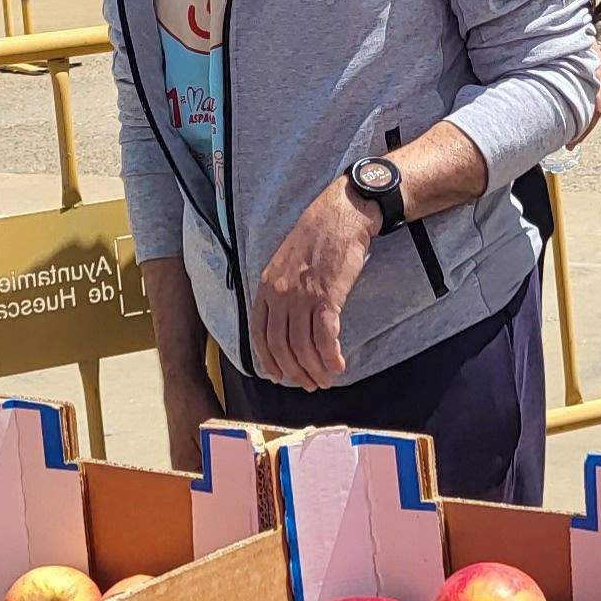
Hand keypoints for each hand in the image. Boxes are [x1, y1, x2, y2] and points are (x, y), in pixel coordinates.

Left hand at [251, 181, 379, 390]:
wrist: (340, 216)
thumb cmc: (316, 238)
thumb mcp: (285, 263)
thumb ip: (280, 291)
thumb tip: (285, 321)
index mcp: (266, 287)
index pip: (259, 334)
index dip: (268, 360)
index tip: (278, 376)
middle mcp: (279, 294)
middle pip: (281, 346)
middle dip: (294, 371)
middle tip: (308, 384)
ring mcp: (302, 297)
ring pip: (303, 346)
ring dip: (314, 369)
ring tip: (326, 380)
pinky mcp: (327, 297)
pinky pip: (325, 337)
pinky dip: (331, 357)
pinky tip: (338, 365)